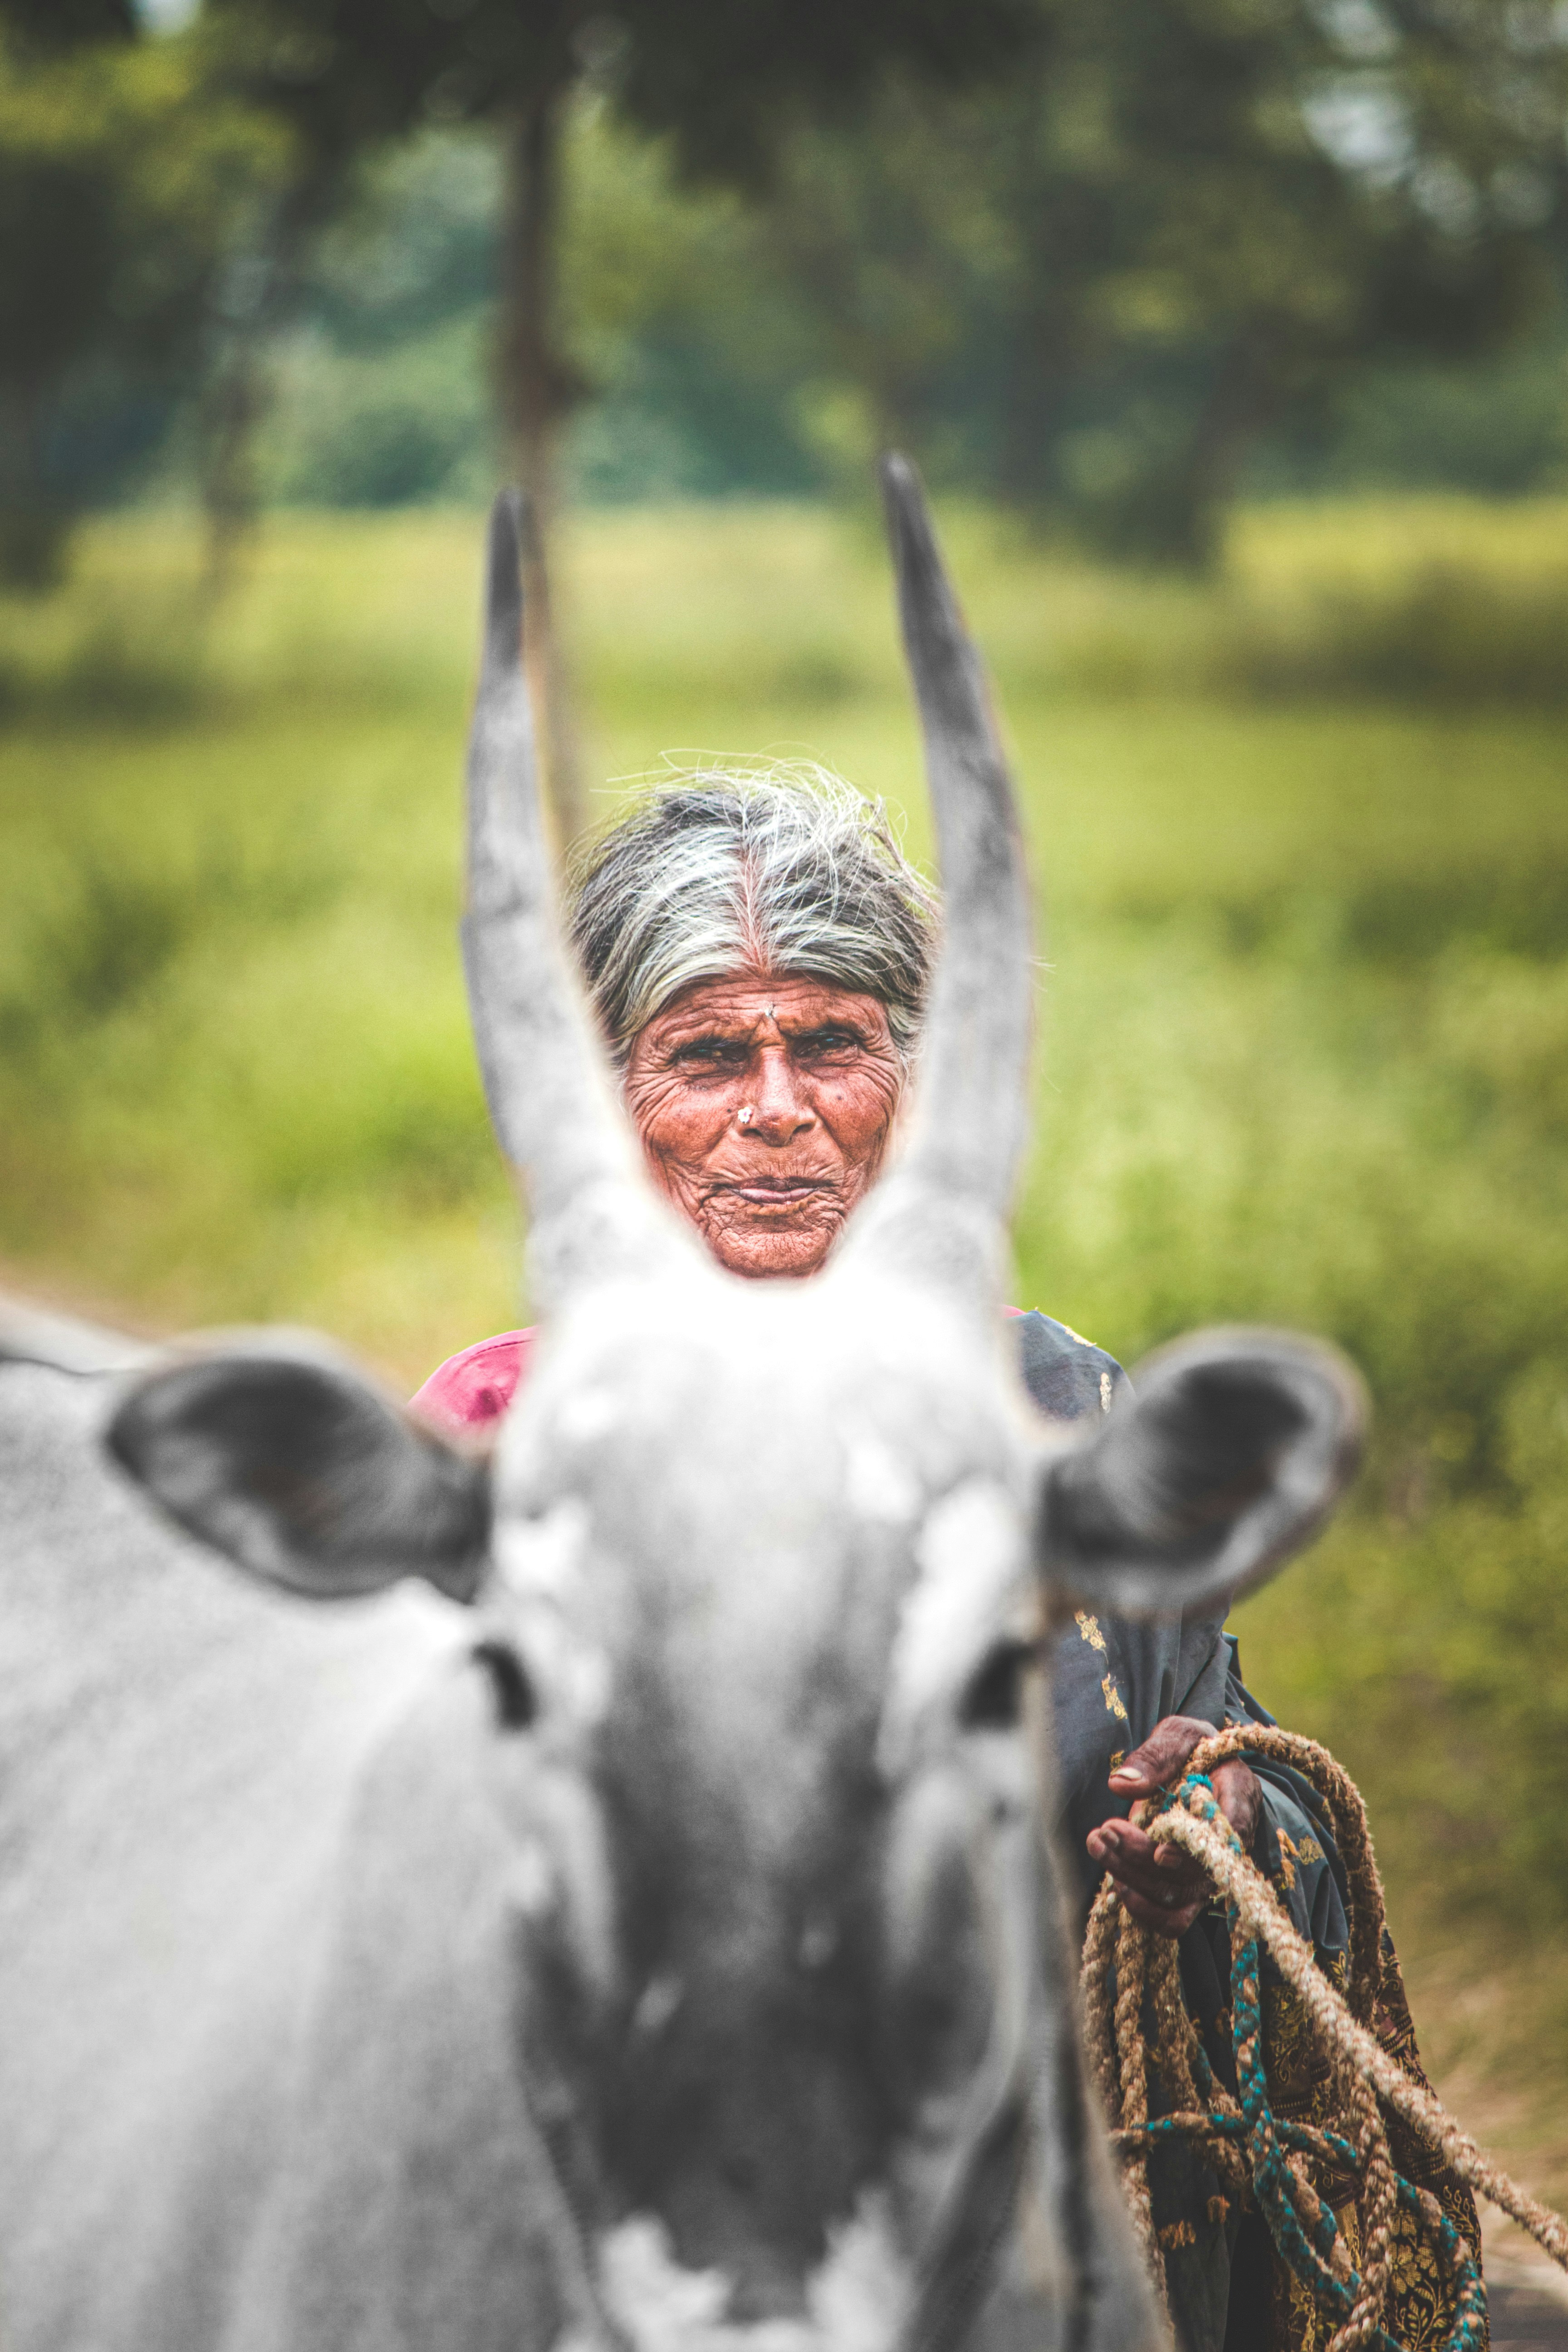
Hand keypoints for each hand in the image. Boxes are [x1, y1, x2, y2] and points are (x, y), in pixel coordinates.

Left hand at [1085, 1715, 1261, 1938]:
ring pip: (1177, 1897)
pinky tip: (1115, 1883)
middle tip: (1106, 1828)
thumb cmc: (1193, 1749)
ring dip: (1132, 1877)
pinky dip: (1143, 1909)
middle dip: (1143, 1856)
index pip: (1230, 1835)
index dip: (1198, 1850)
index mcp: (1238, 1796)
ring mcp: (1209, 1872)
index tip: (1160, 1850)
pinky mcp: (1189, 1889)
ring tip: (1098, 1843)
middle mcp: (1228, 1844)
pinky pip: (1173, 1919)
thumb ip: (1156, 1755)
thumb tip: (1121, 1784)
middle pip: (1193, 1873)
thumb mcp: (1179, 1734)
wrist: (1199, 1770)